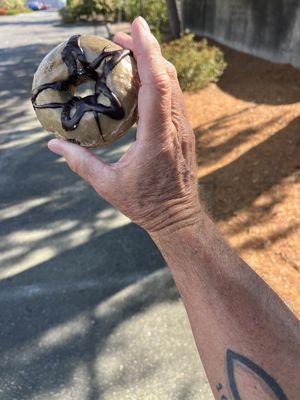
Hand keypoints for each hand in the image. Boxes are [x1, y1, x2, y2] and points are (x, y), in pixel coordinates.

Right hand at [48, 17, 201, 233]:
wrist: (178, 218)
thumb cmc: (146, 204)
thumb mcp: (108, 185)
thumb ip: (80, 163)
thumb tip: (54, 146)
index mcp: (157, 139)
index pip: (157, 85)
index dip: (148, 52)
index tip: (135, 27)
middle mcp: (175, 128)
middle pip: (167, 77)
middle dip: (146, 49)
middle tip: (120, 37)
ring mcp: (183, 129)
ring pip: (173, 84)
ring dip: (153, 62)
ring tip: (128, 53)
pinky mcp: (183, 131)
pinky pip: (174, 97)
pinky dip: (158, 80)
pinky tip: (141, 80)